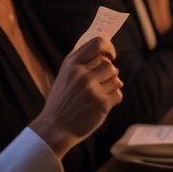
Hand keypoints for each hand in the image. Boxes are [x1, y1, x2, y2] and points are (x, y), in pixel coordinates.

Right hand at [30, 37, 121, 155]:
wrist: (54, 128)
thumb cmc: (61, 102)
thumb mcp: (65, 76)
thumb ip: (83, 64)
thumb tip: (107, 57)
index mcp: (71, 64)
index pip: (97, 43)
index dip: (108, 48)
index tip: (110, 55)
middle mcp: (82, 74)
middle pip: (110, 65)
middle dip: (108, 75)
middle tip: (97, 85)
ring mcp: (92, 89)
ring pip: (116, 79)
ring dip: (111, 87)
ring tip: (97, 95)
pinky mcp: (102, 103)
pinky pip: (118, 94)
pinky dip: (112, 99)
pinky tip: (99, 104)